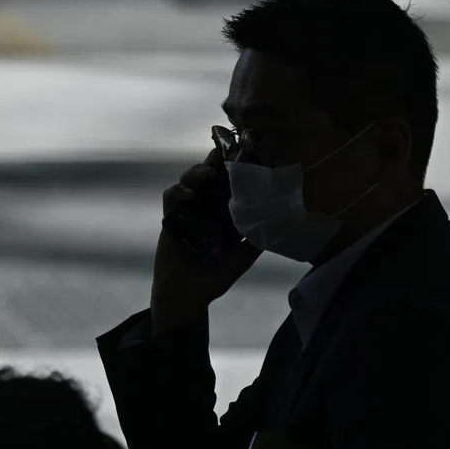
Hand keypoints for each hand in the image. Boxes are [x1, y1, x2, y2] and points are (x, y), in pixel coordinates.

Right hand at [150, 150, 261, 333]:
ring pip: (190, 179)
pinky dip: (178, 191)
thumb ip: (256, 241)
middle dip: (217, 160)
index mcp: (226, 212)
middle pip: (211, 173)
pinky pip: (171, 197)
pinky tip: (188, 195)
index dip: (238, 166)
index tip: (249, 153)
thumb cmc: (215, 277)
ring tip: (209, 173)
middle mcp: (207, 206)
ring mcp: (188, 210)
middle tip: (226, 152)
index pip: (232, 182)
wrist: (188, 296)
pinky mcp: (171, 218)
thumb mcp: (243, 258)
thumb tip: (278, 223)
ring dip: (198, 172)